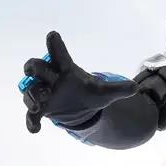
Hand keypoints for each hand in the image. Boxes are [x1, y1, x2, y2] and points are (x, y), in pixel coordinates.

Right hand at [20, 31, 136, 132]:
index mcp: (66, 70)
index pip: (60, 54)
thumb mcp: (105, 93)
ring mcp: (43, 93)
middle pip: (37, 67)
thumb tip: (135, 88)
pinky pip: (30, 115)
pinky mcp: (41, 109)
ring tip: (39, 104)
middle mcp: (51, 78)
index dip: (56, 45)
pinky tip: (34, 129)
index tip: (53, 35)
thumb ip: (118, 89)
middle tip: (32, 70)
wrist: (80, 108)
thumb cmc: (89, 93)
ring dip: (32, 96)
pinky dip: (31, 122)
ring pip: (30, 90)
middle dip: (33, 67)